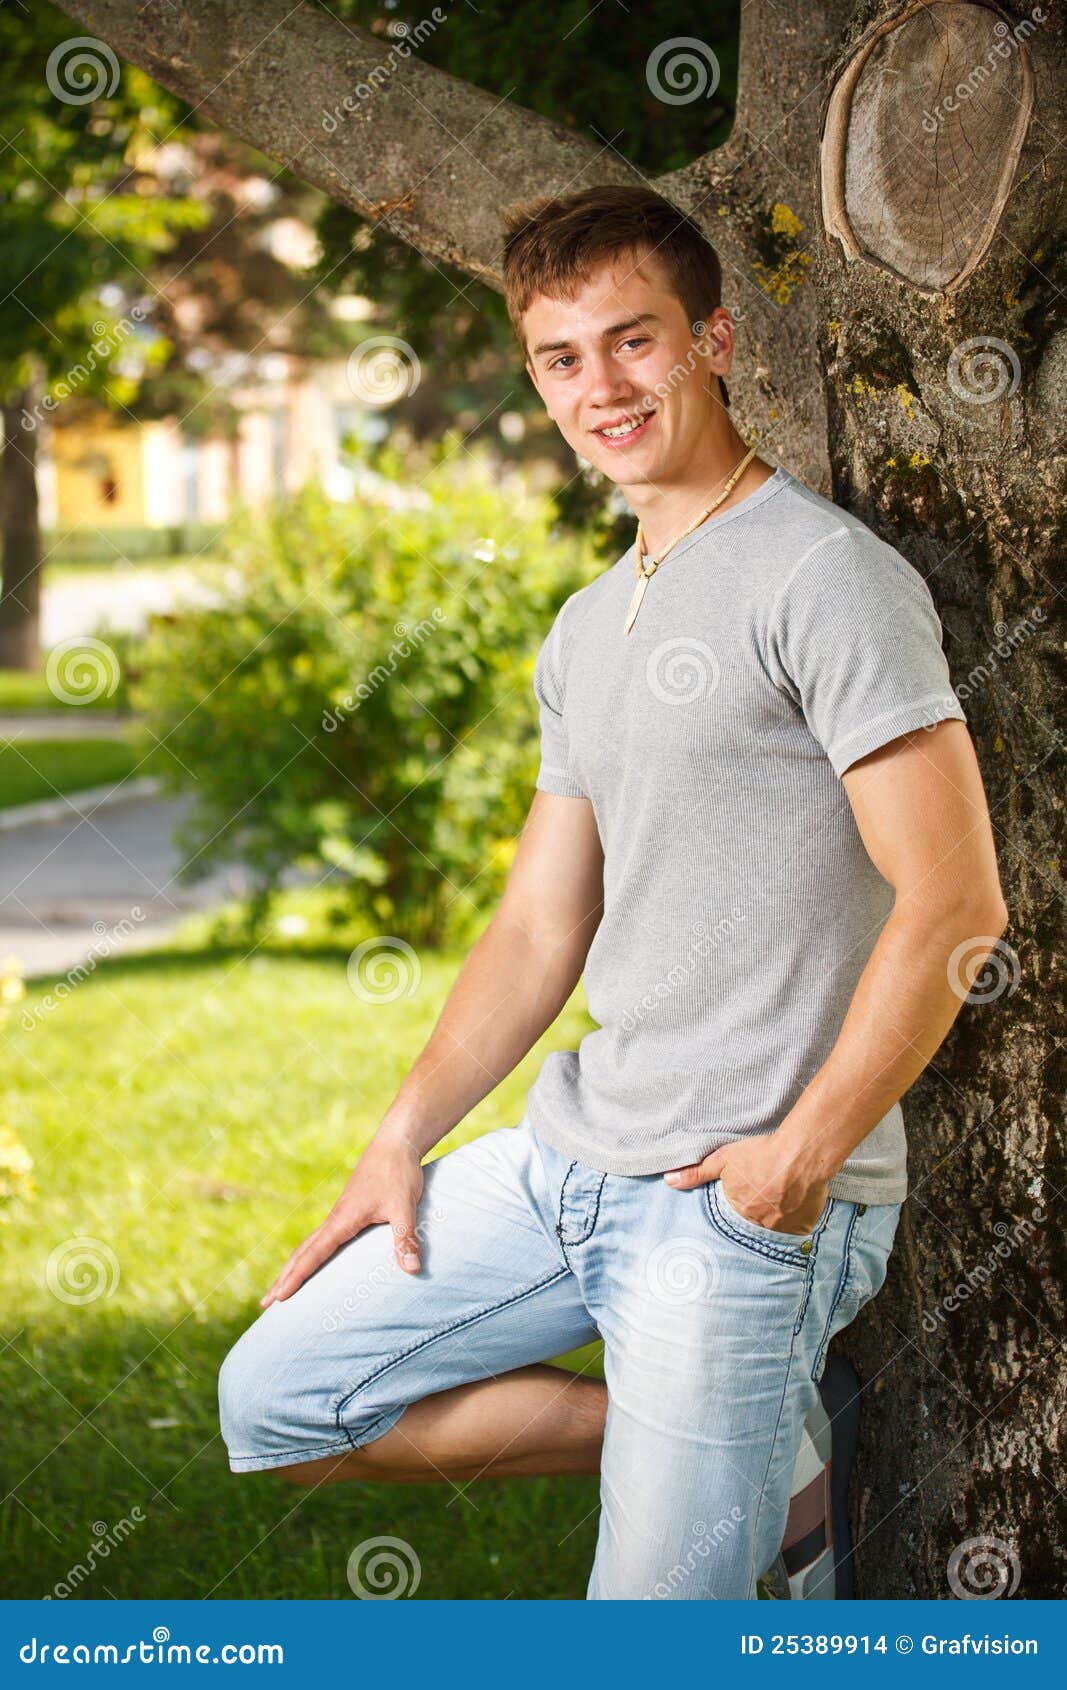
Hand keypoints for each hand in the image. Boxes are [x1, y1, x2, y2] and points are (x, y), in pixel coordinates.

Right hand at [260, 1135, 424, 1306]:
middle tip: (265, 1304)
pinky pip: (321, 1238)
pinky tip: (312, 1260)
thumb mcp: (404, 1206)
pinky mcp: (347, 1210)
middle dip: (283, 1278)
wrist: (395, 1142)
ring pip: (308, 1245)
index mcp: (342, 1220)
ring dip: (292, 1267)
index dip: (295, 1278)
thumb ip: (406, 1238)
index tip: (278, 1298)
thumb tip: (412, 1270)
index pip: (312, 1255)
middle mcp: (335, 1219)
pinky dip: (308, 1254)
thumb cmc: (398, 1173)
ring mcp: (339, 1214)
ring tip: (280, 1288)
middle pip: (301, 1253)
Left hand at [663, 1131, 829, 1234]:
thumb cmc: (761, 1154)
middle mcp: (758, 1225)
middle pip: (753, 1223)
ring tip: (778, 1200)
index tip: (745, 1195)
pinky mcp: (802, 1226)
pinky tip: (794, 1206)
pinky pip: (796, 1230)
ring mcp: (781, 1228)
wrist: (800, 1155)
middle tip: (763, 1197)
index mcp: (737, 1210)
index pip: (731, 1216)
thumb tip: (668, 1181)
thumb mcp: (723, 1159)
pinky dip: (794, 1221)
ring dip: (774, 1218)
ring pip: (774, 1229)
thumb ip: (696, 1173)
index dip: (738, 1204)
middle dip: (755, 1213)